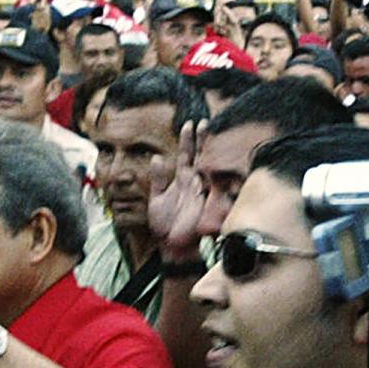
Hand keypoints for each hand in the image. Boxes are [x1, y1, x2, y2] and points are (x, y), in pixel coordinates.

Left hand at [145, 119, 208, 264]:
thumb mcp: (156, 198)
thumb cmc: (164, 225)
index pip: (186, 155)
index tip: (188, 124)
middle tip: (204, 121)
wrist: (171, 246)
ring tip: (209, 132)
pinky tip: (212, 157)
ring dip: (209, 149)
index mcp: (182, 179)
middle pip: (201, 155)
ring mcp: (201, 190)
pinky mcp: (205, 201)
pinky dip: (213, 171)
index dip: (188, 139)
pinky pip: (212, 184)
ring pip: (207, 165)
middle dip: (203, 139)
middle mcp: (194, 182)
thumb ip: (158, 179)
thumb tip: (155, 158)